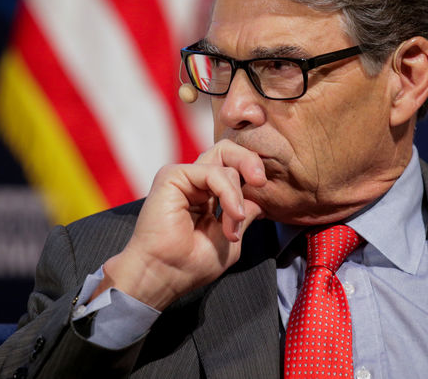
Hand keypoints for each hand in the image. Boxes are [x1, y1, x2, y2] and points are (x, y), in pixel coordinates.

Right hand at [93, 140, 266, 309]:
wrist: (163, 275)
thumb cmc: (190, 265)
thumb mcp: (230, 240)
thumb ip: (243, 215)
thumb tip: (258, 200)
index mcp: (206, 195)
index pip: (233, 169)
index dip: (252, 176)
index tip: (264, 196)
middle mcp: (194, 183)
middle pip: (228, 152)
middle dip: (251, 162)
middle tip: (260, 182)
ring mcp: (183, 177)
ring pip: (224, 160)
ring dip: (237, 195)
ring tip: (234, 222)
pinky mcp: (172, 176)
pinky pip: (212, 172)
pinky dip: (228, 193)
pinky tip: (231, 215)